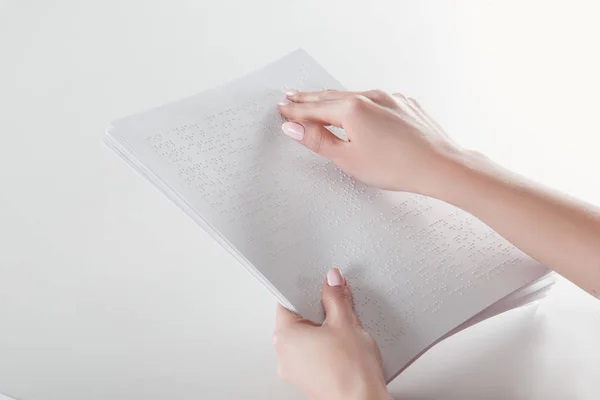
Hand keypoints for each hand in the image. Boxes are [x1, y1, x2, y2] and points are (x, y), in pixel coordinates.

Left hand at [273, 268, 389, 399]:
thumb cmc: (351, 373)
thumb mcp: (346, 321)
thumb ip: (336, 296)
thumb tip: (332, 281)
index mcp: (284, 336)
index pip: (288, 301)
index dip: (307, 291)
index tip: (321, 288)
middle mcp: (284, 355)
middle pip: (298, 320)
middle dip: (319, 313)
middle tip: (338, 312)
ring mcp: (294, 371)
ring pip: (307, 339)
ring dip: (324, 333)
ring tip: (344, 336)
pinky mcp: (308, 381)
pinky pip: (313, 356)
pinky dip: (326, 350)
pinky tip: (344, 351)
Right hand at [278, 89, 462, 194]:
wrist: (439, 166)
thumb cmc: (397, 166)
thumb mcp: (347, 159)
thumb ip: (318, 140)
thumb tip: (294, 128)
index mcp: (352, 108)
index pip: (313, 108)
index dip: (295, 110)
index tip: (282, 109)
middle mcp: (370, 96)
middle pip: (330, 97)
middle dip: (309, 98)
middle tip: (291, 97)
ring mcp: (390, 98)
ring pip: (353, 96)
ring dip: (332, 99)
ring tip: (318, 99)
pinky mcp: (405, 104)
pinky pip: (375, 99)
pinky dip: (358, 102)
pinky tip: (357, 107)